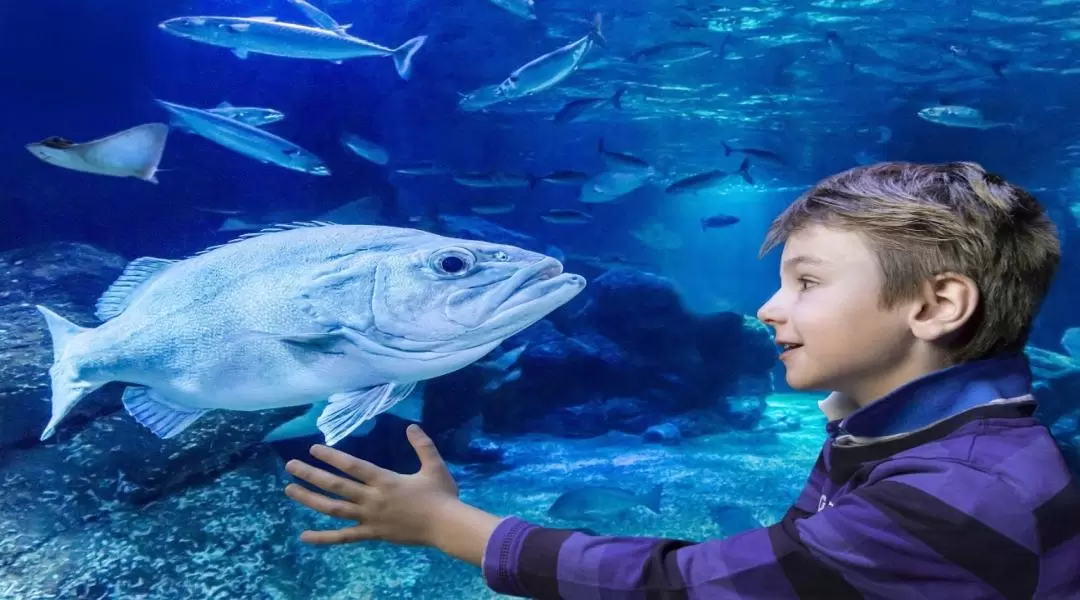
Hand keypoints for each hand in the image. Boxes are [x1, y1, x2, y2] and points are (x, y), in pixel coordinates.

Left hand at [283, 424, 460, 546]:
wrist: (446, 526)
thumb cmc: (442, 495)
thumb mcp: (434, 466)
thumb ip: (422, 445)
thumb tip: (411, 426)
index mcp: (385, 480)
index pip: (353, 466)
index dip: (332, 457)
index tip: (313, 449)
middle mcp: (372, 498)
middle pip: (336, 485)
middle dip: (311, 475)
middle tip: (290, 466)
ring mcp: (369, 518)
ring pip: (334, 509)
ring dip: (310, 499)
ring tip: (290, 490)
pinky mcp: (372, 533)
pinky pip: (343, 537)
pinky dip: (323, 538)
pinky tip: (304, 537)